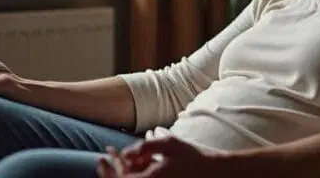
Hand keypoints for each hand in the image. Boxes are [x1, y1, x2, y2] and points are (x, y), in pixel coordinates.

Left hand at [97, 137, 228, 177]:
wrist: (213, 173)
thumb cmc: (192, 157)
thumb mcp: (169, 144)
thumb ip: (145, 147)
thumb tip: (124, 153)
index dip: (109, 167)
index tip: (105, 154)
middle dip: (113, 172)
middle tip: (107, 158)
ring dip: (126, 173)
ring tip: (129, 159)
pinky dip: (137, 175)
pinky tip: (143, 164)